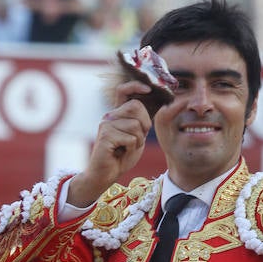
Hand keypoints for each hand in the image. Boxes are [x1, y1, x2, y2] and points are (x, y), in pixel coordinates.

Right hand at [68, 80, 152, 206]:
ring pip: (135, 125)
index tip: (148, 89)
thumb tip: (157, 108)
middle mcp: (110, 116)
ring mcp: (106, 124)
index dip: (135, 86)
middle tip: (138, 140)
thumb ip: (142, 124)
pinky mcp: (105, 136)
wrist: (105, 175)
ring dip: (138, 141)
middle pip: (136, 106)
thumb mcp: (137, 138)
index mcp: (117, 115)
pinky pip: (130, 138)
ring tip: (127, 149)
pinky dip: (131, 149)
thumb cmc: (121, 158)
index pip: (123, 91)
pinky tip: (121, 154)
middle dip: (145, 124)